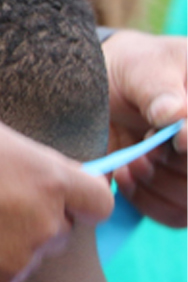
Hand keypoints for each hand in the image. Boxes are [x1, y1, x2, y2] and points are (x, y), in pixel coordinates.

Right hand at [0, 104, 113, 281]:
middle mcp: (41, 226)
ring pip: (20, 260)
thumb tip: (28, 162)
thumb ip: (17, 150)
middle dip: (30, 222)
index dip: (80, 199)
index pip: (98, 200)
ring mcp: (14, 265)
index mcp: (47, 180)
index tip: (59, 197)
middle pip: (56, 232)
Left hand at [102, 29, 186, 226]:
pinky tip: (124, 176)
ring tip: (131, 161)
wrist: (103, 86)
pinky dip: (147, 202)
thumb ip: (159, 89)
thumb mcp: (145, 66)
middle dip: (178, 164)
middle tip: (146, 148)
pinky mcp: (172, 191)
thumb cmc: (131, 67)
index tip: (177, 137)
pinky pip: (175, 215)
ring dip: (158, 184)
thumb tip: (174, 115)